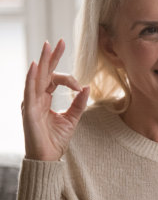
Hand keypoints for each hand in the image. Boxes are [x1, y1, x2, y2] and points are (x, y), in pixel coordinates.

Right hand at [22, 40, 89, 160]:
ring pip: (36, 77)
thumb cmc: (57, 139)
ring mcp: (30, 103)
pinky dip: (31, 78)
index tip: (80, 86)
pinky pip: (29, 91)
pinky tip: (34, 66)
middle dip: (51, 56)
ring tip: (47, 46)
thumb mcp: (72, 118)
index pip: (54, 78)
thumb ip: (79, 103)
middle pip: (44, 72)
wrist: (49, 158)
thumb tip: (87, 87)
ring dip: (42, 61)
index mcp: (44, 98)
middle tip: (59, 41)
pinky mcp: (28, 111)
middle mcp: (36, 98)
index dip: (69, 79)